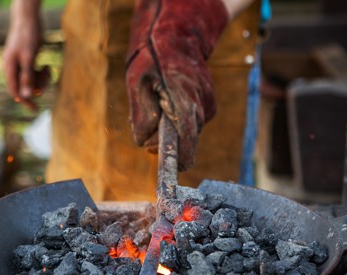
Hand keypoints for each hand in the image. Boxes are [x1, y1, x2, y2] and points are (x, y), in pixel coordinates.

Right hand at [3, 0, 49, 111]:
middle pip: (25, 87)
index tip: (34, 110)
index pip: (14, 91)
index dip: (24, 101)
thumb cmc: (27, 36)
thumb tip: (25, 97)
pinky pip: (35, 75)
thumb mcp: (29, 57)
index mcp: (9, 68)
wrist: (28, 17)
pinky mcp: (28, 62)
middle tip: (47, 75)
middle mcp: (12, 68)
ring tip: (48, 69)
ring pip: (32, 82)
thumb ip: (27, 77)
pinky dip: (42, 73)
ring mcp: (20, 65)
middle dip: (38, 85)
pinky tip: (47, 66)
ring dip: (42, 79)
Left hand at [125, 0, 228, 170]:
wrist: (178, 36)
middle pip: (183, 143)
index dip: (176, 161)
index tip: (166, 167)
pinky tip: (169, 101)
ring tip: (158, 104)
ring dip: (170, 128)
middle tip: (148, 120)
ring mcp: (208, 107)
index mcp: (186, 105)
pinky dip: (177, 119)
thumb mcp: (137, 84)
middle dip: (163, 140)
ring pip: (186, 133)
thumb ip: (141, 117)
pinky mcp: (209, 106)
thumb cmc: (153, 58)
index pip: (187, 147)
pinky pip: (190, 123)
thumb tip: (145, 143)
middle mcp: (202, 109)